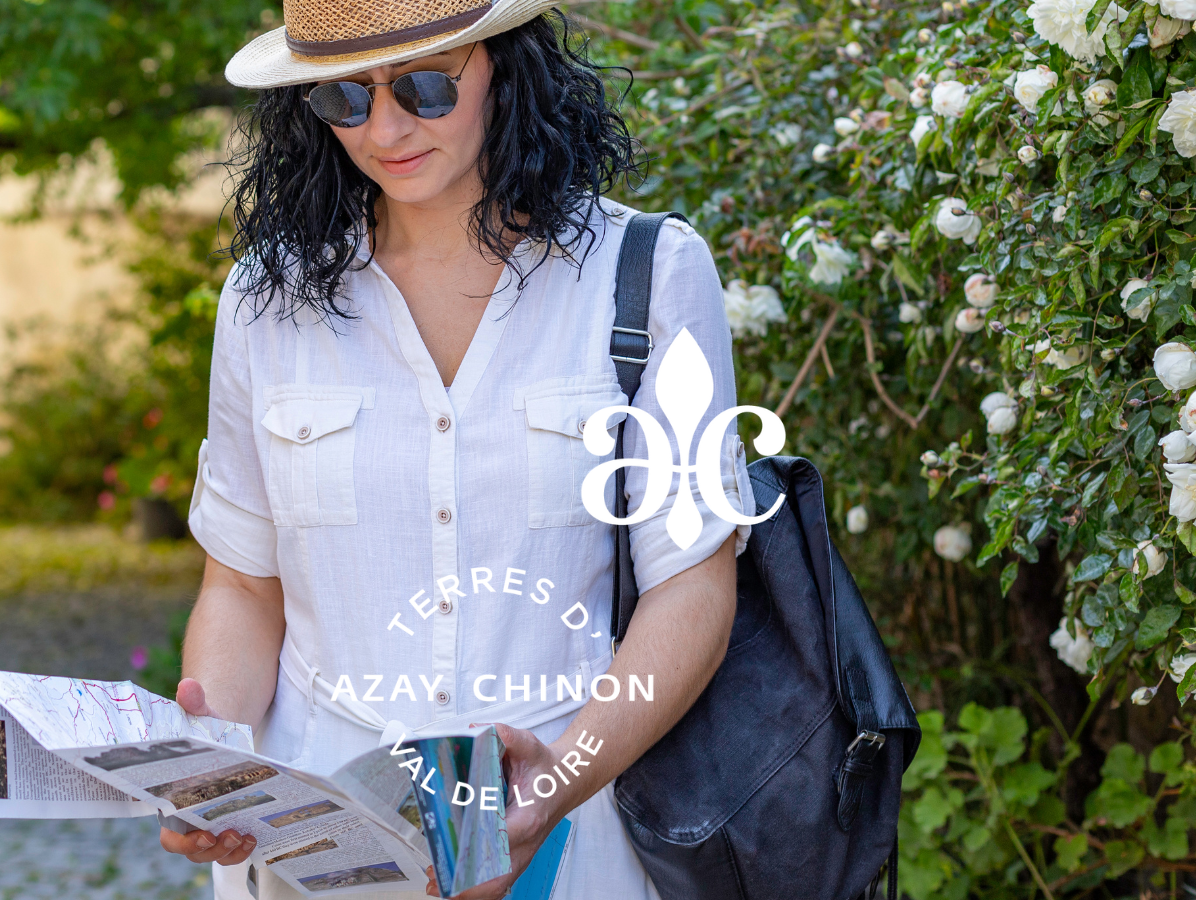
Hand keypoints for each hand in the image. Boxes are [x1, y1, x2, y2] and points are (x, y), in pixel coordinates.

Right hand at [159, 679, 255, 865]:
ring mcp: (210, 825)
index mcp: (174, 803)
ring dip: (229, 853)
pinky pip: (232, 848)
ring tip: (247, 837)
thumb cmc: (206, 728)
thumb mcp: (202, 715)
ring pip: (214, 855)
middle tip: (231, 834)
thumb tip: (189, 686)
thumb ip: (194, 704)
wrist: (223, 732)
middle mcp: (190, 820)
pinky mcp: (231, 822)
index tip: (204, 834)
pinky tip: (258, 835)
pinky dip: (243, 849)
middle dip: (211, 851)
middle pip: (194, 852)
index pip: (169, 837)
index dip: (183, 843)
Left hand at [424, 724, 570, 897]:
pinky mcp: (514, 860)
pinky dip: (472, 891)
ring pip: (495, 887)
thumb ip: (505, 735)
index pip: (504, 838)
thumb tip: (476, 730)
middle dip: (467, 882)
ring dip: (466, 891)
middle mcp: (525, 842)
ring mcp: (520, 855)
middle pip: (497, 876)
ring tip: (437, 884)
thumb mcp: (528, 745)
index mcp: (528, 817)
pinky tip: (448, 887)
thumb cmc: (546, 770)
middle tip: (438, 874)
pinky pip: (494, 885)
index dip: (479, 844)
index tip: (457, 846)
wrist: (566, 782)